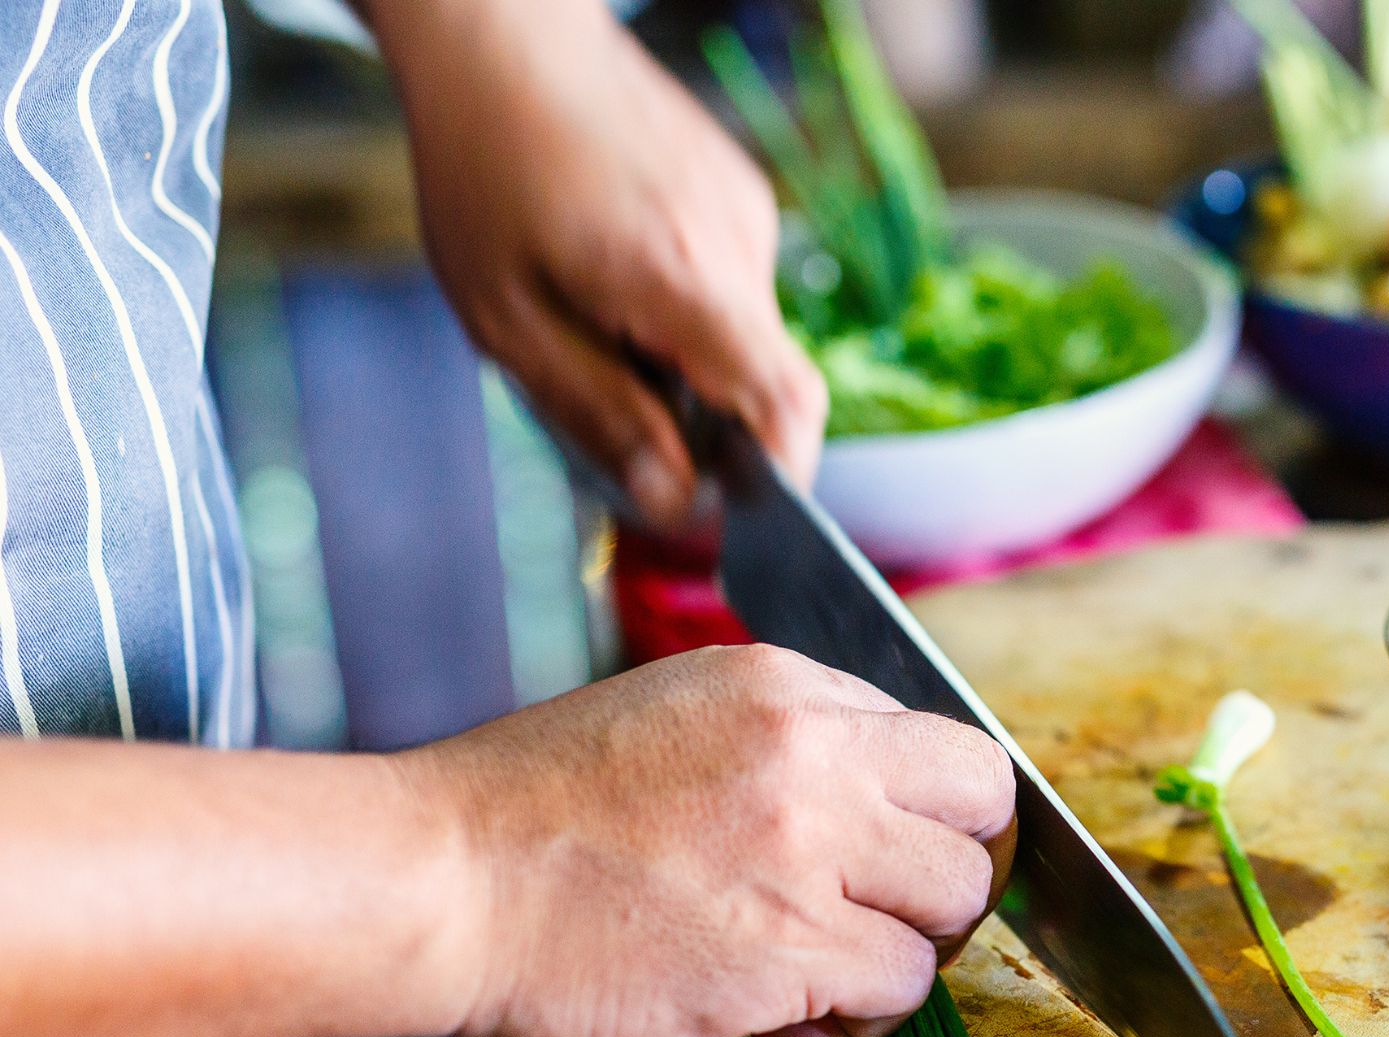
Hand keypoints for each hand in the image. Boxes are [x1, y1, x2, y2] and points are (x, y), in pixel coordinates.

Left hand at [373, 0, 824, 529]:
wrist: (504, 39)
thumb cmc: (486, 170)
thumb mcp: (508, 320)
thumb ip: (599, 413)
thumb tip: (672, 503)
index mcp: (682, 281)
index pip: (786, 402)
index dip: (785, 478)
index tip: (747, 519)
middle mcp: (736, 245)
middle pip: (762, 378)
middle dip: (705, 421)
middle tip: (617, 413)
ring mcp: (745, 212)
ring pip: (741, 331)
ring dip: (684, 357)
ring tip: (592, 317)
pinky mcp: (738, 190)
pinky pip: (729, 282)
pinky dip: (684, 306)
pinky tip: (611, 270)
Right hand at [398, 645, 1014, 1036]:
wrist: (435, 879)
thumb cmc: (524, 812)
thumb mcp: (671, 713)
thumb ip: (781, 737)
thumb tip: (866, 787)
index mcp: (785, 687)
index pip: (943, 741)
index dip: (933, 810)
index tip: (898, 851)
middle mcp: (815, 756)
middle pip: (983, 811)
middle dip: (947, 870)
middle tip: (887, 910)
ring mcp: (808, 853)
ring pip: (954, 905)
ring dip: (904, 947)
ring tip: (828, 967)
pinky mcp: (789, 950)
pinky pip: (899, 987)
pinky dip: (859, 1014)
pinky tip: (790, 1013)